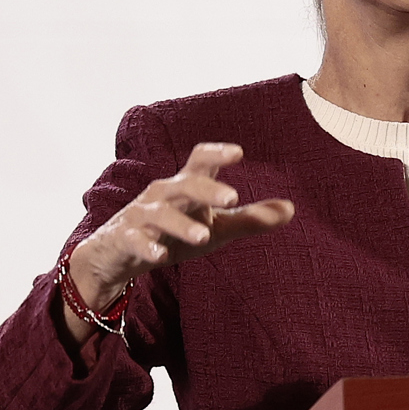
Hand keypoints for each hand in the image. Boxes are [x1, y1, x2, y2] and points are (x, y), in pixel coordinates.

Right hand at [63, 143, 292, 341]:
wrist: (117, 254)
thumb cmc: (173, 233)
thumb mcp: (215, 228)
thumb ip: (250, 219)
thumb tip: (291, 209)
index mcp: (186, 187)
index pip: (200, 161)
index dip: (217, 154)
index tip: (239, 152)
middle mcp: (163, 194)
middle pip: (185, 184)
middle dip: (207, 189)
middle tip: (234, 197)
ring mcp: (140, 215)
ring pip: (160, 213)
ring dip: (182, 223)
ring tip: (204, 236)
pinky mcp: (123, 238)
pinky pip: (134, 239)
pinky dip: (146, 246)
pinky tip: (160, 257)